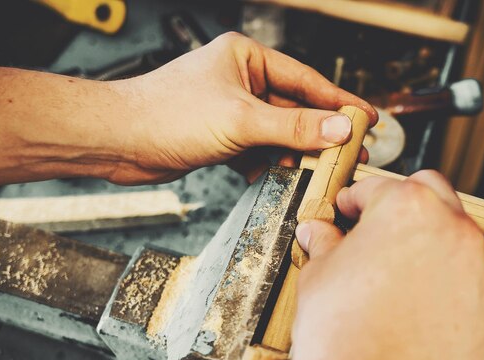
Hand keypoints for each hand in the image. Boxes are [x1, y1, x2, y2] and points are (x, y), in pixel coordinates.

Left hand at [108, 32, 375, 183]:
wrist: (118, 141)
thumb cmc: (167, 113)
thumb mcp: (241, 119)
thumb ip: (293, 126)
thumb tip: (339, 129)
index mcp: (246, 58)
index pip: (305, 80)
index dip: (338, 101)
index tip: (366, 119)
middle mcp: (240, 81)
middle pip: (293, 110)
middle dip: (318, 135)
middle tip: (349, 155)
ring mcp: (229, 111)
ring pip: (275, 134)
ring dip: (292, 154)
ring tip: (314, 173)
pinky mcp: (219, 137)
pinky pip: (255, 151)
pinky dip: (265, 166)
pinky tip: (274, 178)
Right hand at [269, 170, 483, 359]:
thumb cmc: (342, 337)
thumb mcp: (318, 275)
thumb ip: (324, 243)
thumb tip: (318, 233)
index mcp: (406, 210)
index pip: (379, 186)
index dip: (356, 197)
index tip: (349, 209)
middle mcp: (452, 231)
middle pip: (431, 193)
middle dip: (402, 201)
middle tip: (377, 225)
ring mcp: (479, 271)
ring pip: (456, 238)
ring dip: (428, 243)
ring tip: (396, 272)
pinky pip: (472, 281)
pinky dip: (449, 282)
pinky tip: (419, 306)